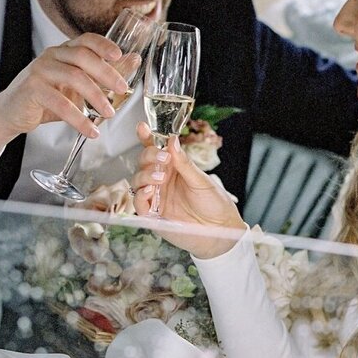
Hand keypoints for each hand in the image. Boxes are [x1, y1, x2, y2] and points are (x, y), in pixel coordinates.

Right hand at [0, 34, 130, 157]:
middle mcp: (51, 56)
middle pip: (83, 57)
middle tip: (123, 90)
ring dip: (96, 97)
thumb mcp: (78, 86)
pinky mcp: (32, 90)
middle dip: (106, 73)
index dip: (103, 45)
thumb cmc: (47, 98)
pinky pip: (60, 103)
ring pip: (74, 78)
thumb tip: (133, 60)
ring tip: (109, 114)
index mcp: (64, 52)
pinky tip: (90, 130)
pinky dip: (79, 119)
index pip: (86, 40)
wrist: (14, 112)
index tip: (120, 55)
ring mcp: (40, 71)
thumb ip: (103, 74)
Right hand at [131, 122, 245, 257]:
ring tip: (160, 177)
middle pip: (143, 163)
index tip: (142, 127)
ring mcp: (156, 197)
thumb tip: (172, 140)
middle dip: (149, 156)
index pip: (156, 150)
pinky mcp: (153, 216)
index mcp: (173, 169)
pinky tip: (149, 191)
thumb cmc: (214, 204)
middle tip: (162, 158)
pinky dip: (140, 196)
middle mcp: (162, 181)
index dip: (147, 139)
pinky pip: (138, 204)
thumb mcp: (200, 180)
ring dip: (145, 175)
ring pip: (137, 181)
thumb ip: (183, 162)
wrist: (220, 230)